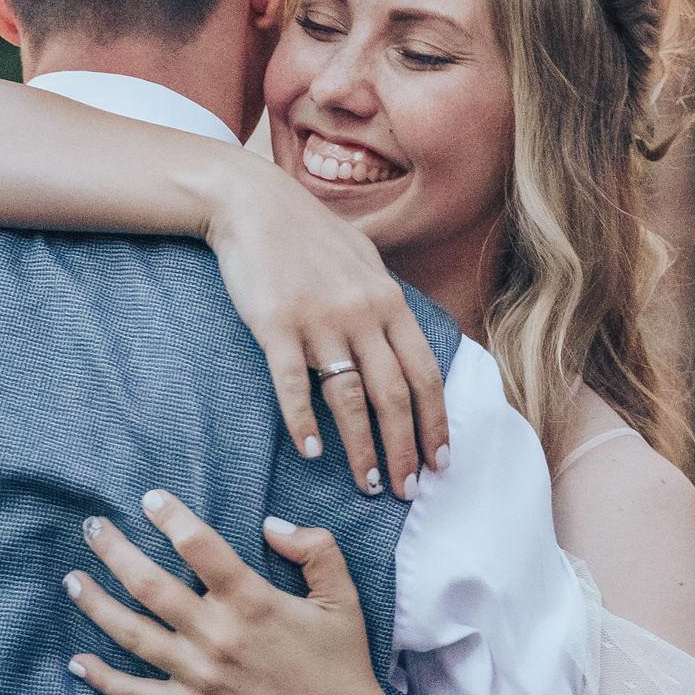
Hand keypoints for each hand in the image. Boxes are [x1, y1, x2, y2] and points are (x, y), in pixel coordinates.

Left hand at [63, 490, 404, 694]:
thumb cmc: (342, 664)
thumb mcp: (343, 598)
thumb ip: (316, 549)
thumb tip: (272, 524)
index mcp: (253, 601)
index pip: (200, 546)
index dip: (171, 516)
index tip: (150, 498)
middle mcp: (218, 635)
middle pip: (149, 584)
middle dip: (114, 551)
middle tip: (92, 527)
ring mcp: (200, 676)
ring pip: (132, 633)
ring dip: (96, 604)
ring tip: (72, 579)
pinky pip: (137, 694)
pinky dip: (104, 679)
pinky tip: (77, 661)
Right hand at [206, 157, 448, 498]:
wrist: (253, 203)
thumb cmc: (309, 235)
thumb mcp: (365, 263)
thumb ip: (386, 305)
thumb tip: (405, 345)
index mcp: (389, 302)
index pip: (425, 374)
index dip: (436, 422)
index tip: (441, 461)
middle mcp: (363, 314)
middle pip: (395, 395)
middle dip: (405, 449)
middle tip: (408, 491)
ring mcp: (320, 321)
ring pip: (351, 399)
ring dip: (362, 448)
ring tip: (368, 485)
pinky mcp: (275, 325)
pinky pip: (293, 383)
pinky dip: (302, 421)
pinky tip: (310, 452)